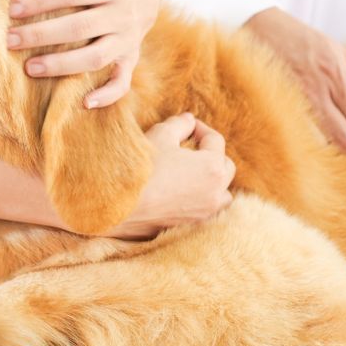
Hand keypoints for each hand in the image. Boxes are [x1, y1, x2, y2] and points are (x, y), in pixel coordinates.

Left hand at [8, 0, 159, 107]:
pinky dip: (107, 95)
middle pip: (79, 27)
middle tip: (9, 41)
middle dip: (42, 34)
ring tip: (30, 68)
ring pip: (96, 57)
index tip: (12, 9)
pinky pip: (122, 81)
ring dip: (62, 65)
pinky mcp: (131, 58)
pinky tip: (84, 104)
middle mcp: (123, 14)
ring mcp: (128, 39)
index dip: (42, 0)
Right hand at [108, 113, 235, 239]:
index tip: (187, 126)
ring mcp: (206, 212)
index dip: (200, 129)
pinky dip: (204, 200)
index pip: (215, 140)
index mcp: (212, 166)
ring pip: (223, 194)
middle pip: (225, 167)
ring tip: (195, 174)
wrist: (120, 206)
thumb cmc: (143, 168)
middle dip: (212, 154)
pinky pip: (209, 211)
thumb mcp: (160, 135)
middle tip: (192, 147)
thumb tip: (189, 120)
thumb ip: (179, 124)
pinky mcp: (193, 226)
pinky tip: (187, 194)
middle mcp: (216, 191)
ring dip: (214, 181)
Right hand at [244, 7, 345, 152]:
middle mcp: (316, 93)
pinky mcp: (276, 111)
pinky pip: (301, 140)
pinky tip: (314, 135)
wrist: (257, 27)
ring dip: (335, 147)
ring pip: (325, 147)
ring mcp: (294, 105)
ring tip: (337, 138)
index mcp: (336, 75)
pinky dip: (312, 144)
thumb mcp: (334, 50)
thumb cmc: (298, 38)